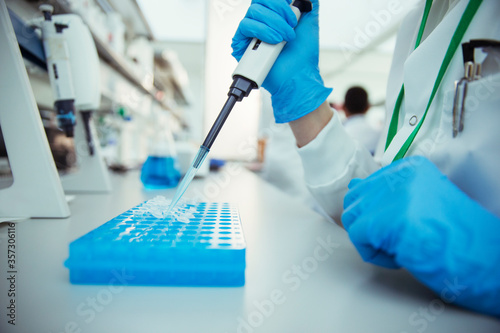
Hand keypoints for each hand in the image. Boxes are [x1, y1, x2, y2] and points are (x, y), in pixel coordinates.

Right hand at [231, 0, 331, 122]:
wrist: (298, 77)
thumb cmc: (302, 56)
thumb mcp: (309, 22)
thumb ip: (308, 3)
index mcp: (273, 15)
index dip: (280, 1)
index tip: (293, 10)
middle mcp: (259, 22)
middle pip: (259, 0)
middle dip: (279, 9)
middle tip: (292, 25)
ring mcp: (249, 33)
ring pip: (253, 11)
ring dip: (274, 23)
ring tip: (285, 38)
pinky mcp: (241, 45)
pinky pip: (245, 26)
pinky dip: (262, 31)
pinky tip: (274, 41)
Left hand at [342, 156, 499, 316]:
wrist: (484, 258)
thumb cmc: (455, 236)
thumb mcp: (419, 203)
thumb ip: (387, 193)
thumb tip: (353, 188)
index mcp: (410, 168)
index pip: (367, 185)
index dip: (376, 214)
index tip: (399, 227)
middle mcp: (400, 175)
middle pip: (355, 201)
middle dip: (369, 227)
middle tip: (398, 240)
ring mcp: (393, 195)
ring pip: (352, 218)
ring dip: (371, 241)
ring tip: (400, 248)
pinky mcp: (387, 219)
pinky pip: (357, 237)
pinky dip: (374, 254)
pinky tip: (399, 257)